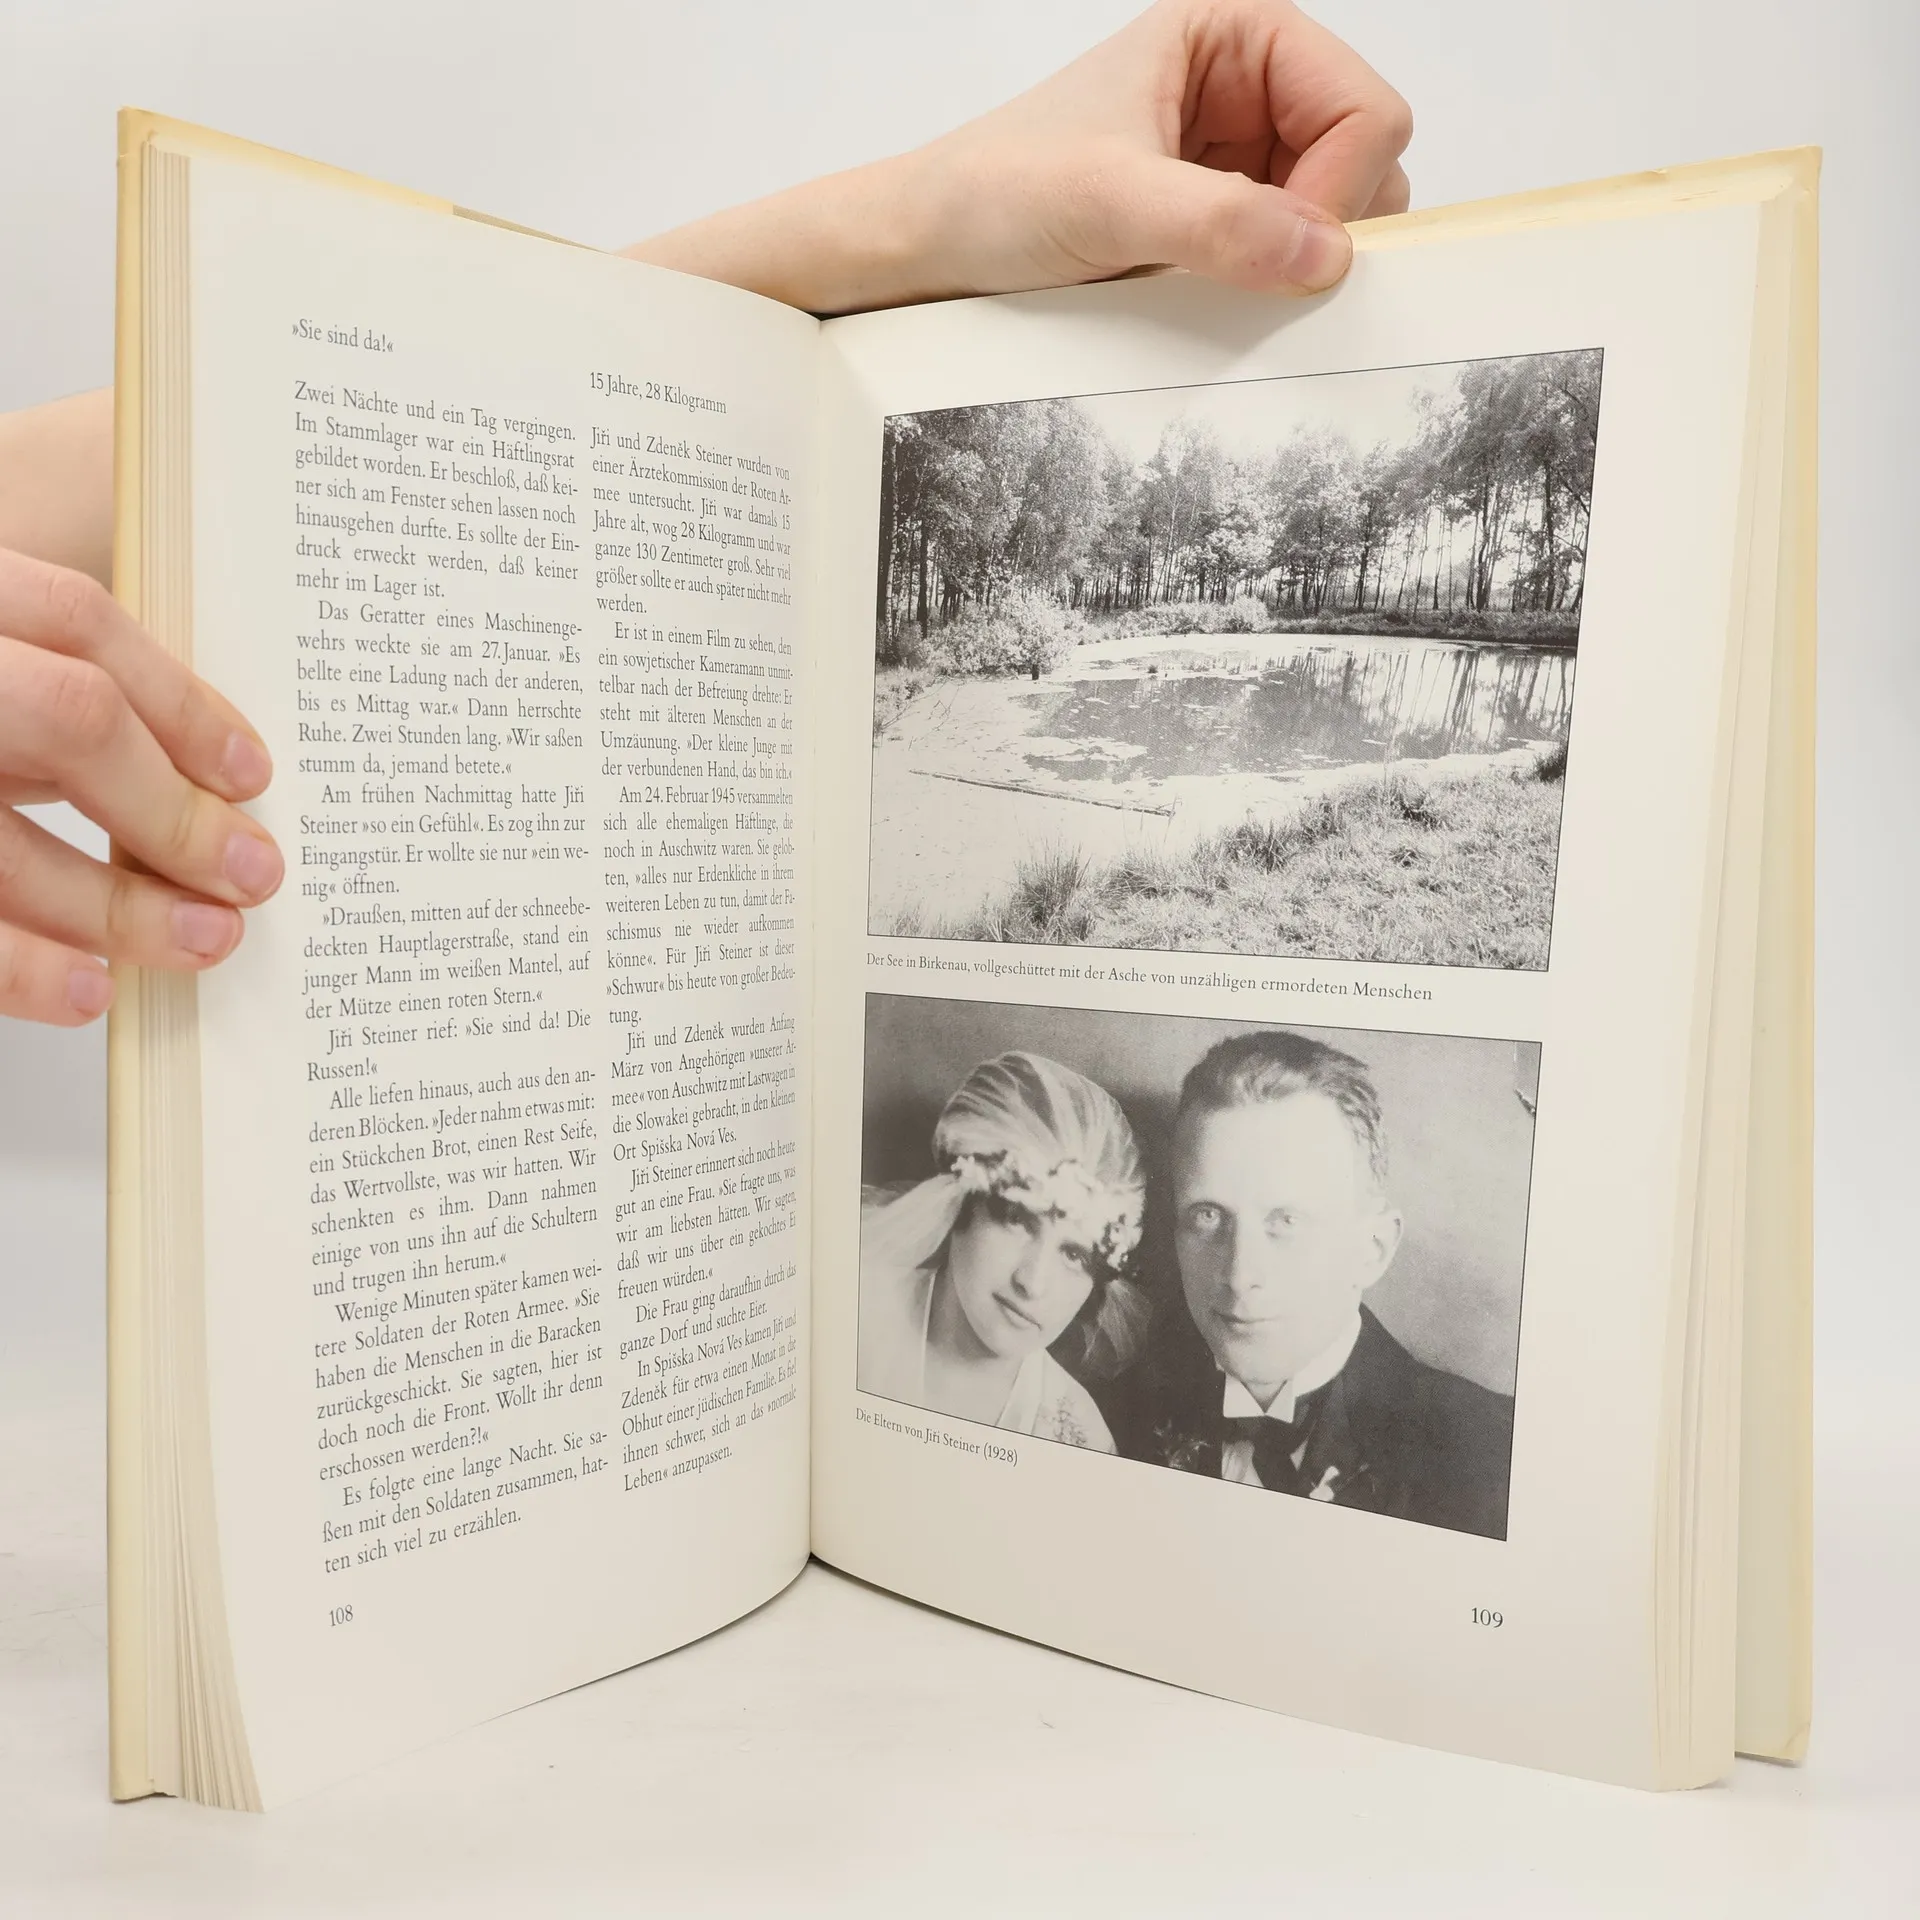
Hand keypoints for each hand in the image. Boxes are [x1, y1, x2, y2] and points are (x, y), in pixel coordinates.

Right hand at [0, 547, 280, 1024]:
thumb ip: (44, 689)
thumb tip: (197, 783)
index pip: (77, 621)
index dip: (181, 702)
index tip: (251, 775)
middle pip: (67, 717)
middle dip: (170, 809)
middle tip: (252, 876)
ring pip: (1, 840)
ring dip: (113, 903)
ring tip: (203, 942)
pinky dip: (15, 964)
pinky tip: (83, 990)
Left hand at [628, 0, 1410, 312]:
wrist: (928, 248)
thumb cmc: (995, 192)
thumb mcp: (1108, 202)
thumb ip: (1219, 225)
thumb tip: (1322, 254)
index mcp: (1237, 37)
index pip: (1365, 107)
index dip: (1342, 188)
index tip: (1286, 248)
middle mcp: (1247, 91)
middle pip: (1365, 164)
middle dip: (1324, 228)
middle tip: (1249, 270)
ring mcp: (1236, 162)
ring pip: (1332, 221)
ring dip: (1292, 264)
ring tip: (1208, 278)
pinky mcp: (1215, 225)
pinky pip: (1283, 262)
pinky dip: (1264, 289)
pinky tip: (1202, 296)